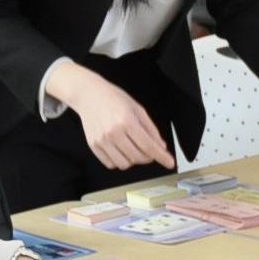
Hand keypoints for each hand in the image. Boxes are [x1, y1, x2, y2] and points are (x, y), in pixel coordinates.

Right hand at [52, 65, 174, 170]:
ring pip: (124, 164)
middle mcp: (113, 132)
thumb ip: (150, 129)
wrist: (88, 95)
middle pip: (137, 157)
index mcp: (126, 121)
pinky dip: (120, 161)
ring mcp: (102, 140)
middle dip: (148, 157)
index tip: (169, 163)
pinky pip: (111, 163)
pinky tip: (122, 150)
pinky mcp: (93, 145)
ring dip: (134, 160)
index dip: (161, 156)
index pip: (148, 145)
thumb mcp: (137, 109)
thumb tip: (160, 146)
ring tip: (134, 149)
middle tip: (150, 150)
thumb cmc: (113, 99)